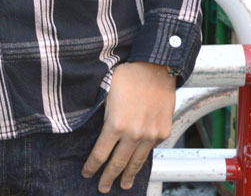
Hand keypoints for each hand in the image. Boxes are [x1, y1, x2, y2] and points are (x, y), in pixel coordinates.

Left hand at [82, 62, 175, 192]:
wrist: (156, 67)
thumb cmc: (128, 74)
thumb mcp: (107, 92)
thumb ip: (103, 115)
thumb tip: (98, 131)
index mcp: (115, 125)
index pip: (100, 154)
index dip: (92, 166)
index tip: (86, 173)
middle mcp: (134, 134)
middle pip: (118, 164)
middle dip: (108, 177)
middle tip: (102, 188)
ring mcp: (150, 135)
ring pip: (137, 162)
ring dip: (128, 175)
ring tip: (124, 185)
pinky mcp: (163, 132)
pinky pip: (150, 149)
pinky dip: (143, 156)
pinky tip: (138, 161)